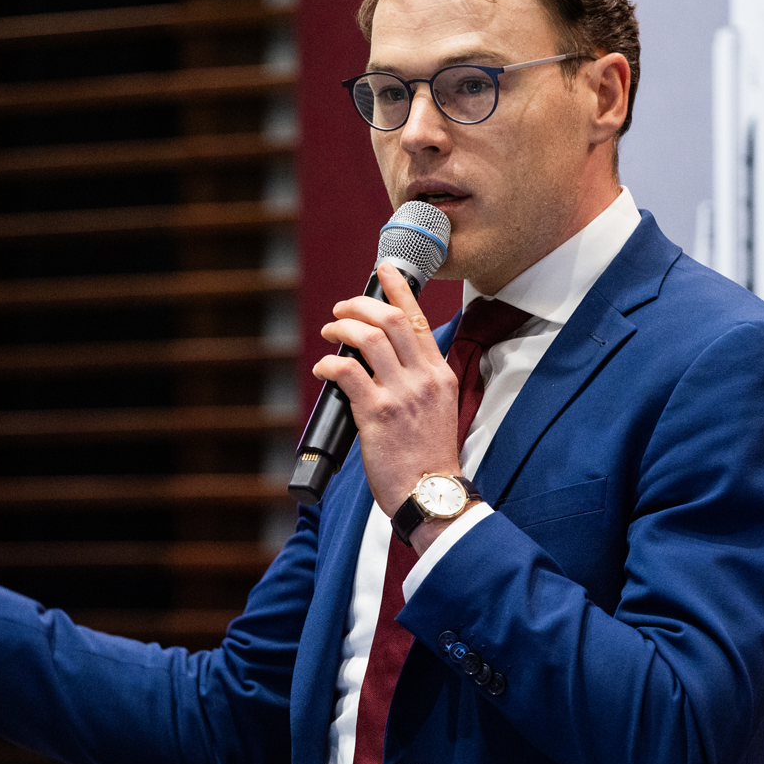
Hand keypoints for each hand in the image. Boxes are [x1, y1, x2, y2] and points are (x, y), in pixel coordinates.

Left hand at [315, 261, 461, 550]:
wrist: (431, 494)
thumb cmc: (428, 458)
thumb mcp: (437, 409)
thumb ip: (418, 380)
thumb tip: (384, 359)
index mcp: (440, 374)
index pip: (418, 319)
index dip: (398, 288)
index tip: (383, 269)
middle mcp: (423, 378)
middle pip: (390, 318)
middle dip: (359, 304)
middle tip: (341, 309)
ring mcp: (402, 394)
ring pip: (367, 337)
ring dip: (341, 328)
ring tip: (330, 332)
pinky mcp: (378, 413)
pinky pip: (347, 372)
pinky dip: (329, 363)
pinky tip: (323, 369)